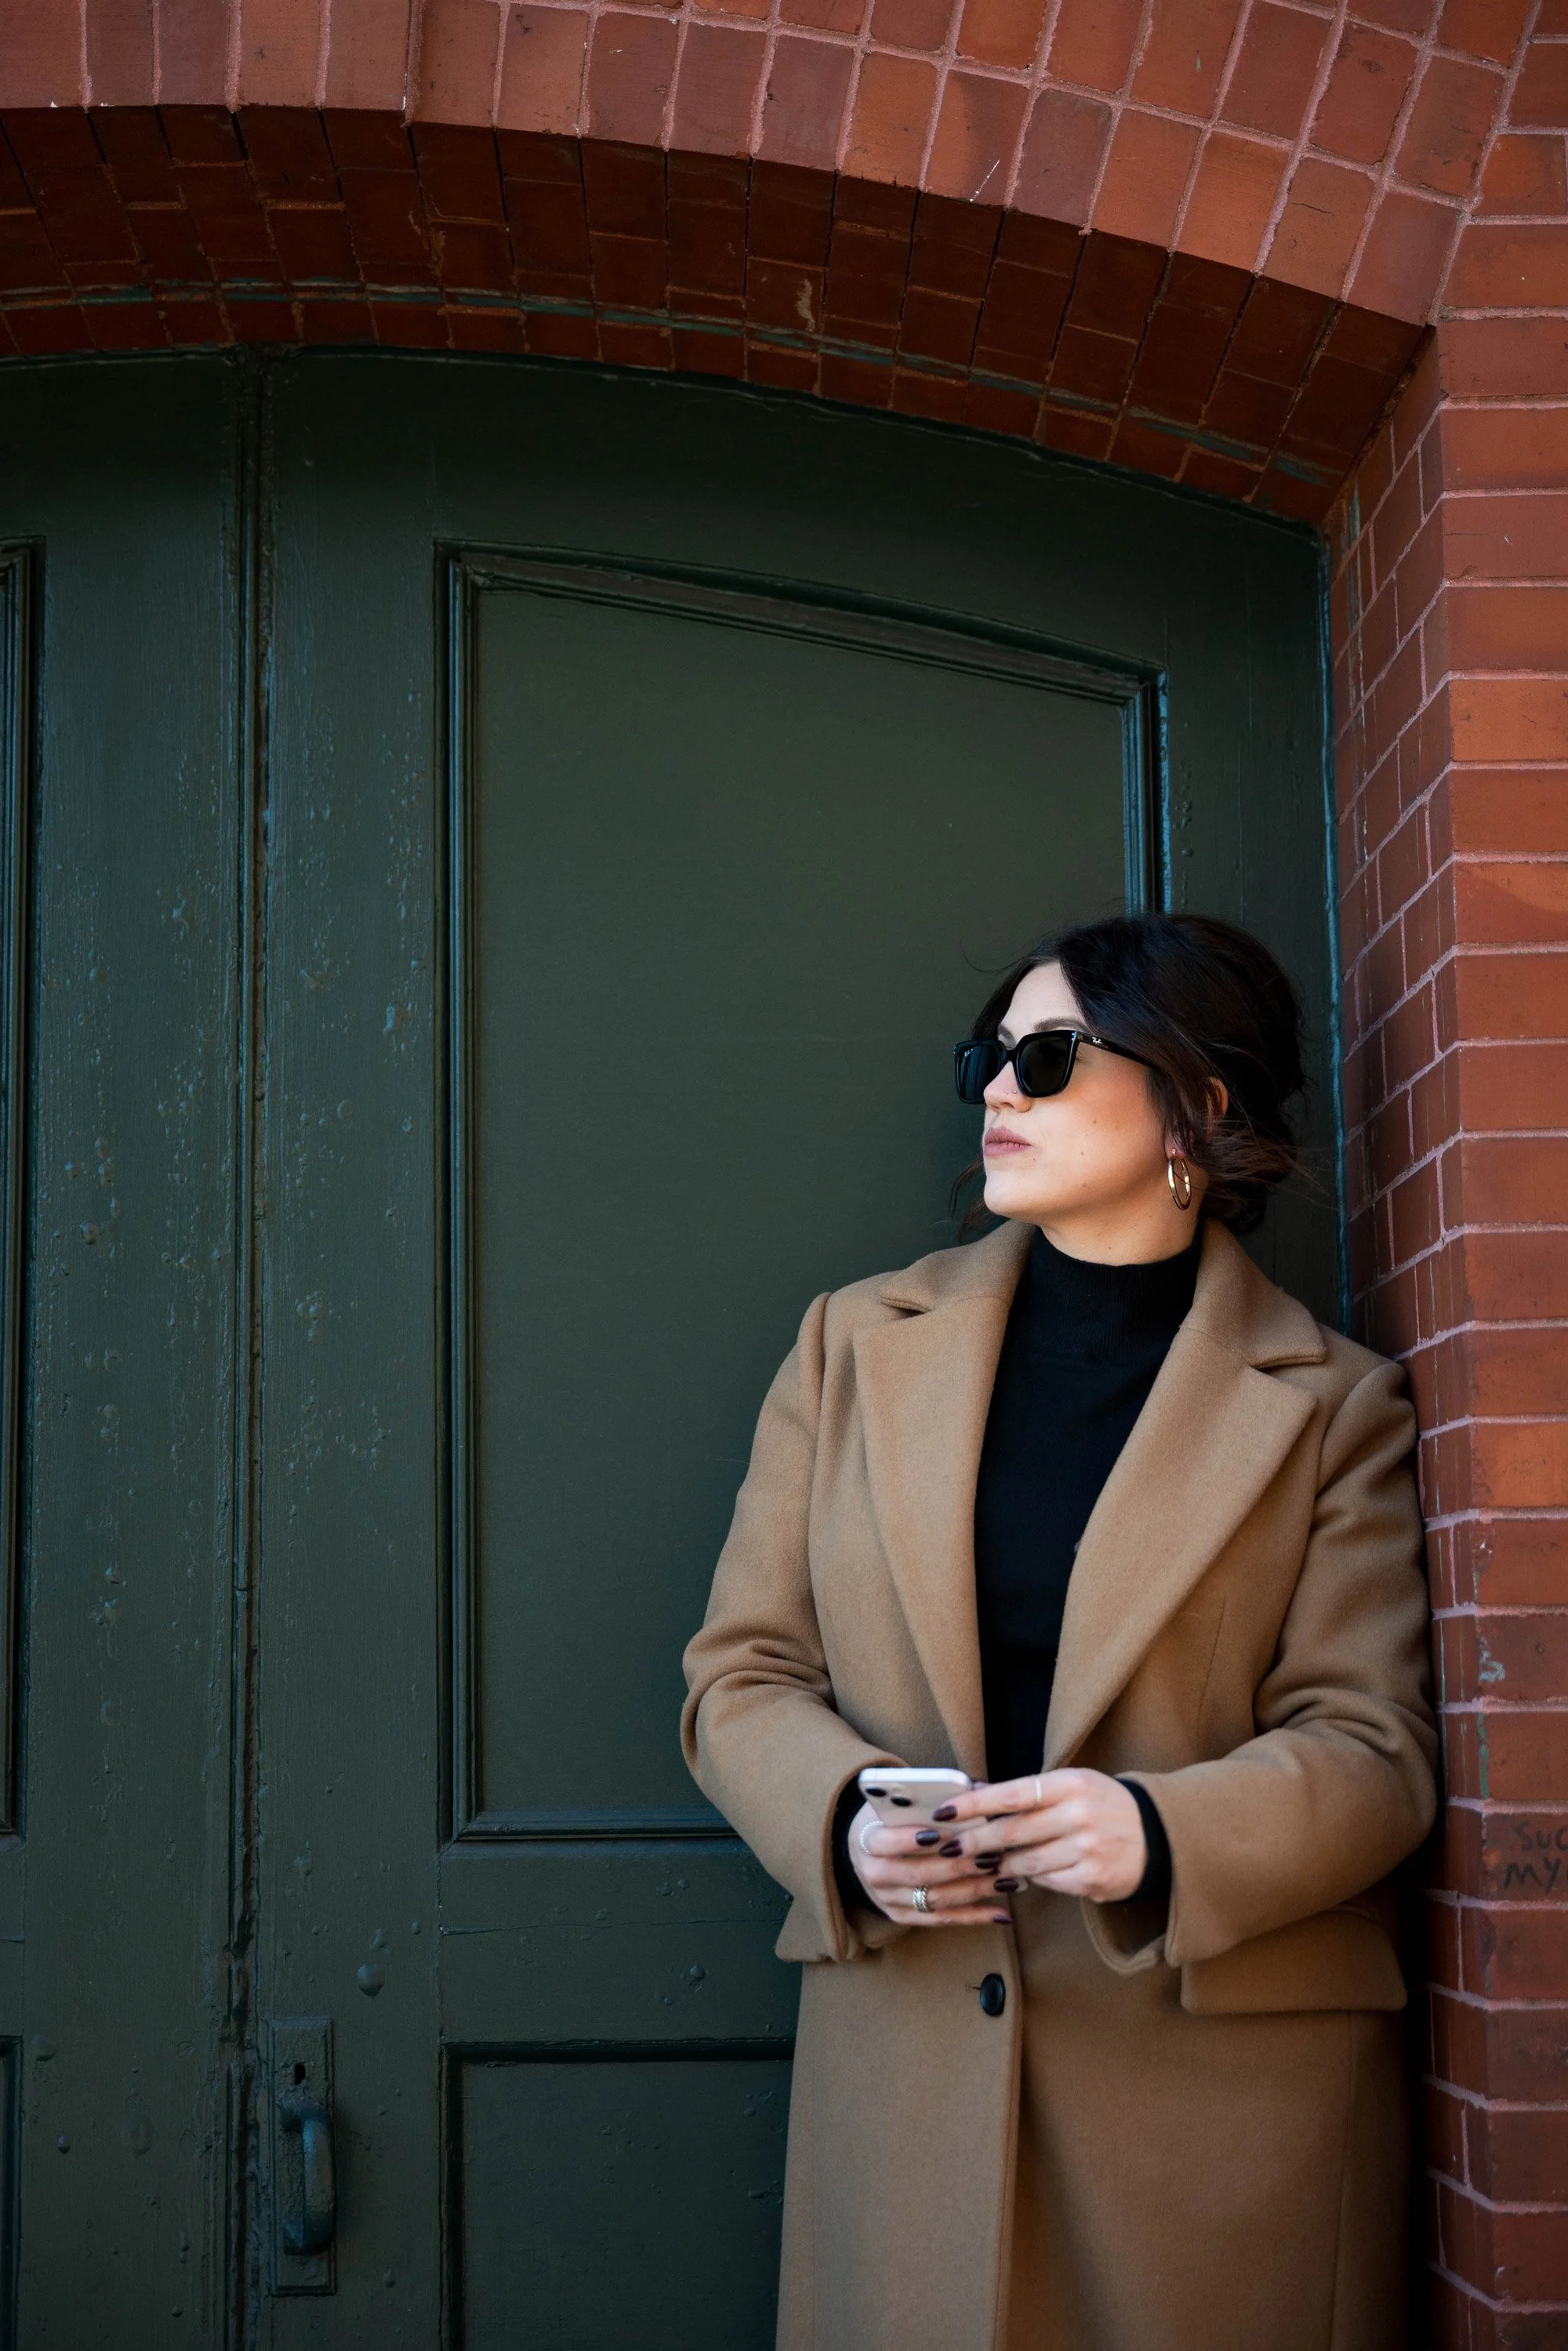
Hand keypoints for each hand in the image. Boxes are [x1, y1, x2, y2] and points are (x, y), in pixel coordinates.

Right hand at [844, 1799, 1013, 1928]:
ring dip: (973, 1890)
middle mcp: (874, 1874)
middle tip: (990, 1856)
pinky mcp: (904, 1916)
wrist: (870, 1849)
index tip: (942, 1832)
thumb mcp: (899, 1801)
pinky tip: (1002, 1913)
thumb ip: (931, 1795)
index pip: (885, 1842)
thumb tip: (976, 1791)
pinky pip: (942, 1919)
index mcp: (867, 1839)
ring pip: (934, 1899)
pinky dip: (974, 1916)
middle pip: (917, 1873)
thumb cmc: (894, 1817)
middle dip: (957, 1866)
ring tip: (1004, 1879)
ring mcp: (888, 1899)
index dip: (911, 1839)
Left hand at [929, 1770, 1147, 1903]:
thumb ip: (1028, 1791)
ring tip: (984, 1863)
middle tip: (949, 1849)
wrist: (1156, 1835)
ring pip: (1026, 1861)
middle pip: (1013, 1831)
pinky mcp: (1092, 1878)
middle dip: (975, 1842)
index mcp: (1070, 1784)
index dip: (973, 1804)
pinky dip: (1030, 1878)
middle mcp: (1079, 1815)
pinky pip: (1047, 1881)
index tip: (944, 1813)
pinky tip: (1021, 1874)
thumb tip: (975, 1791)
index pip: (1011, 1794)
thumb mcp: (1072, 1785)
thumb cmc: (1102, 1805)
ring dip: (1000, 1865)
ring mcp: (1087, 1849)